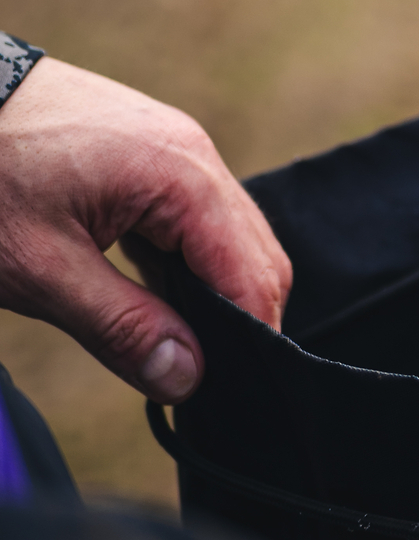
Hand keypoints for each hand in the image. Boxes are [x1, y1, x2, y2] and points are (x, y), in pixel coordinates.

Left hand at [0, 57, 289, 401]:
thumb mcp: (41, 267)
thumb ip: (121, 325)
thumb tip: (187, 377)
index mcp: (182, 177)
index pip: (251, 276)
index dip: (250, 341)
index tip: (230, 394)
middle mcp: (195, 154)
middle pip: (256, 255)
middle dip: (241, 319)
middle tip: (198, 378)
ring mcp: (176, 145)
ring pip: (230, 235)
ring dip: (215, 290)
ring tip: (175, 343)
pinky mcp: (152, 148)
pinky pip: (199, 214)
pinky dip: (192, 259)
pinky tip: (156, 292)